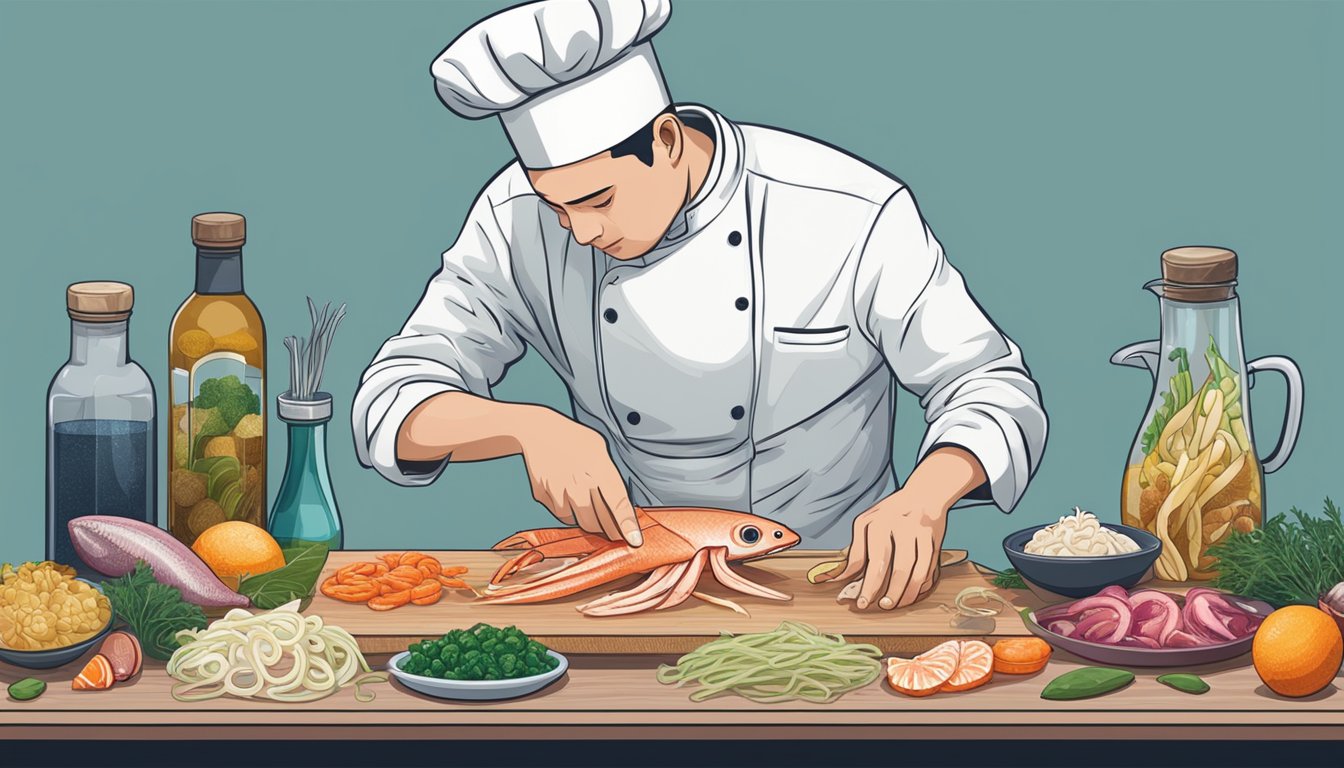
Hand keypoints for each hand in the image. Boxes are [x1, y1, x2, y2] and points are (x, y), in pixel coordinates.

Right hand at [518, 407, 642, 546]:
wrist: (538, 432)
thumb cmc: (573, 439)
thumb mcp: (600, 449)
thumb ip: (611, 476)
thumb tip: (622, 506)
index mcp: (599, 468)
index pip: (618, 504)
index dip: (627, 525)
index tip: (634, 540)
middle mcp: (579, 483)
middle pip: (600, 522)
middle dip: (611, 531)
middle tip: (616, 532)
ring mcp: (559, 492)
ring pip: (581, 523)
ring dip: (590, 522)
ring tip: (590, 506)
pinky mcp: (544, 497)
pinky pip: (563, 516)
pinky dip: (569, 513)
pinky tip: (569, 496)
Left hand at [823, 489, 949, 609]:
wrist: (925, 492)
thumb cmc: (890, 512)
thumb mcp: (866, 523)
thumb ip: (855, 551)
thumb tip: (841, 577)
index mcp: (880, 522)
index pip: (875, 561)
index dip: (869, 585)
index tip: (863, 602)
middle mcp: (902, 526)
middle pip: (898, 568)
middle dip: (890, 593)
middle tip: (882, 606)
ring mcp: (922, 534)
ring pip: (917, 572)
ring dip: (907, 593)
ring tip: (896, 604)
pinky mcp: (936, 541)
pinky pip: (930, 570)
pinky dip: (921, 585)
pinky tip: (912, 593)